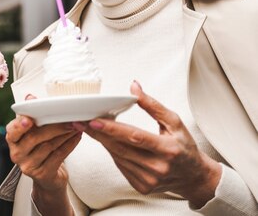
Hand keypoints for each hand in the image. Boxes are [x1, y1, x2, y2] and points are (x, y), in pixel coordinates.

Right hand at [6, 115, 80, 192]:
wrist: (46, 176)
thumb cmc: (39, 147)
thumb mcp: (33, 131)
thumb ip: (31, 114)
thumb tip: (30, 98)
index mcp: (12, 139)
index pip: (12, 131)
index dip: (20, 125)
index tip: (29, 120)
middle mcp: (16, 154)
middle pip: (34, 137)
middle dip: (54, 127)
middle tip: (69, 119)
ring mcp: (28, 166)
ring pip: (48, 146)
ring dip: (65, 134)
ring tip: (76, 126)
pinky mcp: (42, 174)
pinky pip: (58, 156)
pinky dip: (69, 145)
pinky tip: (77, 137)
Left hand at [81, 81, 220, 207]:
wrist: (193, 176)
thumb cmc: (184, 146)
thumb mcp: (174, 122)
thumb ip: (152, 105)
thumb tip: (133, 87)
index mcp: (167, 149)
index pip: (135, 137)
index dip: (112, 129)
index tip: (94, 120)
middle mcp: (158, 167)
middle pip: (121, 147)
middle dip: (98, 133)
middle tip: (80, 121)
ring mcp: (149, 180)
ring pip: (117, 157)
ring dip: (103, 141)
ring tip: (90, 128)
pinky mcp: (142, 187)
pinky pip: (120, 166)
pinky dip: (112, 152)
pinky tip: (108, 141)